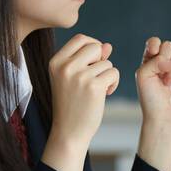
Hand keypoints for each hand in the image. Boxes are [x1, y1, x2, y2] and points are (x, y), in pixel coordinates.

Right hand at [43, 34, 117, 170]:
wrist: (68, 132)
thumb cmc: (71, 104)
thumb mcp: (73, 78)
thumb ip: (89, 60)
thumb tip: (107, 45)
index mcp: (56, 62)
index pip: (80, 38)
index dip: (92, 46)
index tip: (94, 61)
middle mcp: (65, 66)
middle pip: (95, 46)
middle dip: (101, 60)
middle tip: (97, 76)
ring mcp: (79, 76)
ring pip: (107, 62)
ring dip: (108, 74)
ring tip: (99, 90)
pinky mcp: (94, 86)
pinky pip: (114, 73)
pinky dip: (114, 83)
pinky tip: (105, 94)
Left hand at [135, 36, 170, 131]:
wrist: (164, 115)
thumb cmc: (151, 97)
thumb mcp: (143, 74)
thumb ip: (153, 59)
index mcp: (152, 60)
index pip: (155, 42)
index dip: (154, 45)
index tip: (152, 54)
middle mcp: (166, 61)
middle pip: (168, 45)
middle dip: (164, 60)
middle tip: (161, 78)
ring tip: (170, 81)